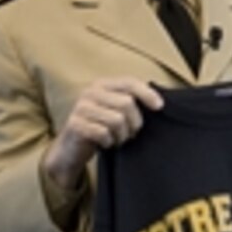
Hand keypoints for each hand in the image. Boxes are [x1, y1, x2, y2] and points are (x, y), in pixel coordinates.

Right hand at [42, 77, 163, 188]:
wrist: (71, 149)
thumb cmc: (100, 127)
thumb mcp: (116, 111)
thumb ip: (132, 102)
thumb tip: (159, 103)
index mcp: (103, 84)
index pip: (129, 82)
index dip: (147, 93)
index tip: (159, 107)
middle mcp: (90, 92)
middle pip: (127, 103)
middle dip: (134, 123)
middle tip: (131, 133)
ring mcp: (80, 107)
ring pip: (116, 120)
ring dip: (122, 135)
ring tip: (118, 139)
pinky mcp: (75, 124)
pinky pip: (103, 133)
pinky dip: (109, 142)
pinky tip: (106, 143)